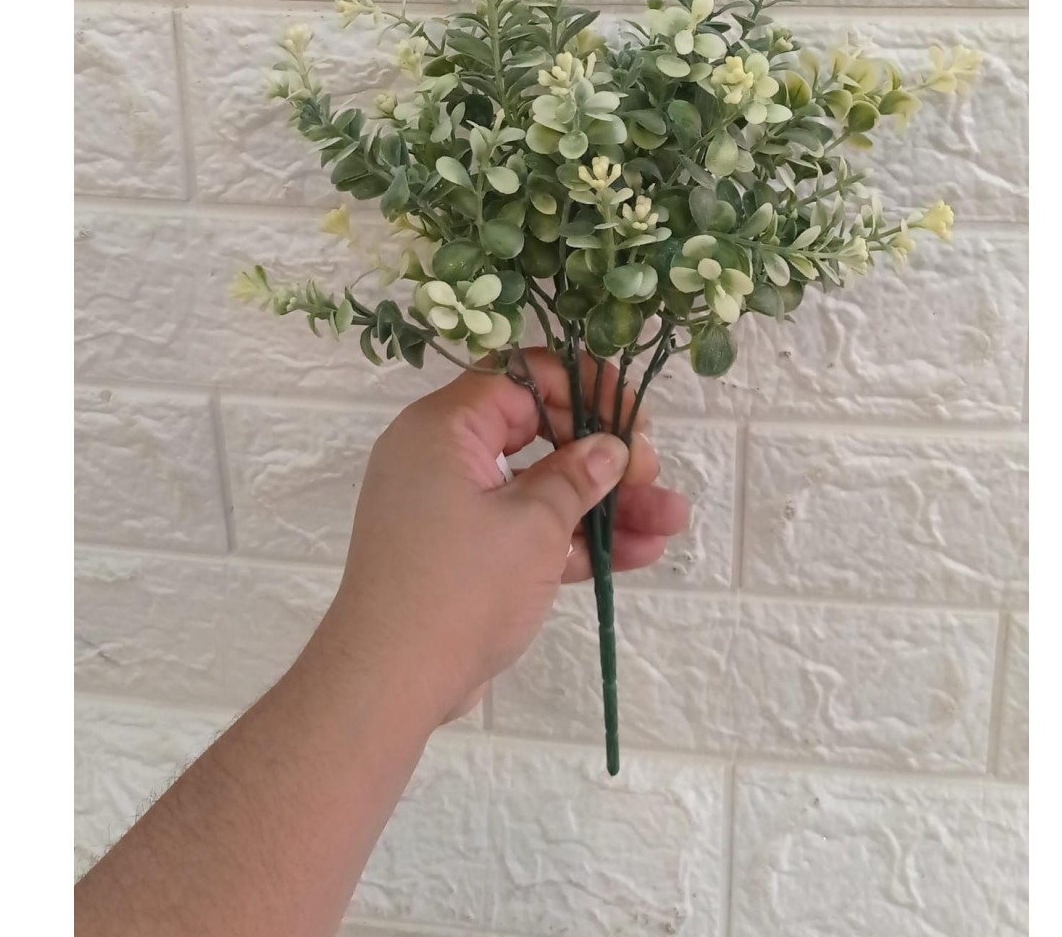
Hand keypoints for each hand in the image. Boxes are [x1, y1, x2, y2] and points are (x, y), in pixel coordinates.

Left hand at [324, 348, 689, 725]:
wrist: (390, 683)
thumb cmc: (459, 588)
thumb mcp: (532, 526)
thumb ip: (577, 478)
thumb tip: (611, 448)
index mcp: (444, 428)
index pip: (519, 378)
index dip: (581, 388)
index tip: (628, 415)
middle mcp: (444, 458)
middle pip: (537, 433)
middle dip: (604, 456)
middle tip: (651, 473)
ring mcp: (454, 510)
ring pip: (540, 489)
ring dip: (604, 505)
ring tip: (671, 518)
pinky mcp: (466, 555)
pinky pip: (526, 530)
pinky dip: (574, 539)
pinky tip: (641, 551)